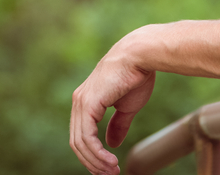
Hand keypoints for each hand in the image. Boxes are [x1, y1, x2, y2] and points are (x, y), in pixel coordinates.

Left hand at [70, 45, 155, 174]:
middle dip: (93, 163)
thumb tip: (112, 144)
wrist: (141, 56)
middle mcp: (78, 101)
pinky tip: (110, 160)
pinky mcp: (87, 104)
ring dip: (96, 162)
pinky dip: (97, 154)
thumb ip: (117, 124)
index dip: (92, 155)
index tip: (107, 168)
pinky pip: (87, 137)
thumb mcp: (127, 107)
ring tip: (112, 171)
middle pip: (77, 143)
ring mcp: (81, 102)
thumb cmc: (136, 76)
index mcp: (86, 101)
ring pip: (80, 143)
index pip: (81, 135)